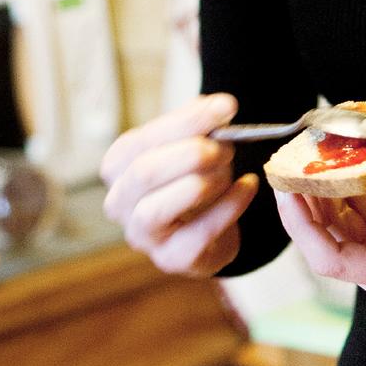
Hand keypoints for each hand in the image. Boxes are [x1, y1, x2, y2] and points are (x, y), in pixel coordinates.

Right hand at [101, 93, 258, 276]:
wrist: (210, 228)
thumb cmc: (192, 178)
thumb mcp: (189, 144)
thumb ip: (199, 124)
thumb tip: (219, 107)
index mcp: (117, 166)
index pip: (142, 140)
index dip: (187, 121)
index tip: (227, 107)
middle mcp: (119, 203)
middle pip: (143, 172)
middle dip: (190, 154)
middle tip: (226, 146)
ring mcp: (142, 235)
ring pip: (157, 208)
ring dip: (201, 183)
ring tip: (229, 169)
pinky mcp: (172, 258)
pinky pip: (199, 232)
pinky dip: (229, 206)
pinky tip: (248, 186)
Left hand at [274, 136, 365, 310]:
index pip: (331, 258)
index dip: (302, 224)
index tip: (287, 187)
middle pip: (330, 243)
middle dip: (307, 203)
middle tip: (294, 160)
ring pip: (345, 233)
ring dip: (328, 198)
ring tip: (313, 158)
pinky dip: (354, 198)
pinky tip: (345, 170)